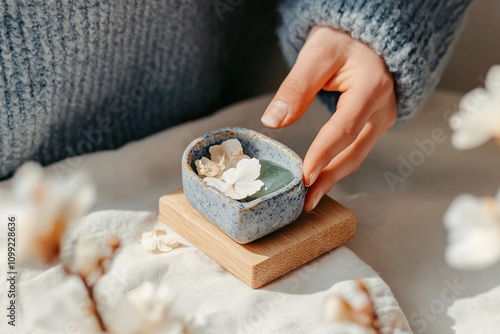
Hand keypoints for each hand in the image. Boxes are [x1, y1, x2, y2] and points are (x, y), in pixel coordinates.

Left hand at [261, 26, 396, 210]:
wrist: (366, 40)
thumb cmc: (342, 42)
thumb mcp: (317, 53)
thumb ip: (296, 86)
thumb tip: (273, 121)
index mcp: (372, 87)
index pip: (345, 127)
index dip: (324, 153)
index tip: (305, 175)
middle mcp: (383, 108)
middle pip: (355, 151)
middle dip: (329, 178)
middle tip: (305, 200)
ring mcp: (382, 119)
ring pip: (357, 156)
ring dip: (333, 178)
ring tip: (309, 198)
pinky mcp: (374, 125)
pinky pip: (356, 150)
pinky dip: (337, 166)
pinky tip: (321, 179)